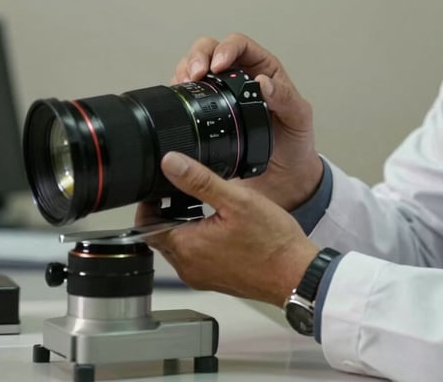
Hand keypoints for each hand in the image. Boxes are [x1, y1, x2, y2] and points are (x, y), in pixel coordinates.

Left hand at [138, 152, 318, 305]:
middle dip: (167, 212)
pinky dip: (200, 239)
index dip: (149, 203)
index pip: (146, 225)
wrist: (296, 273)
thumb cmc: (272, 241)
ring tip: (205, 204)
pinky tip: (222, 226)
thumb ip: (199, 180)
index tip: (162, 186)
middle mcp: (188, 267)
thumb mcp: (236, 199)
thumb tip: (170, 163)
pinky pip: (196, 256)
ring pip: (179, 246)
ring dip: (184, 225)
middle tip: (184, 191)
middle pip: (161, 235)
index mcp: (186, 247)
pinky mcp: (216, 280)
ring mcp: (201, 276)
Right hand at [173, 33, 322, 209]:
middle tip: (195, 74)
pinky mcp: (207, 113)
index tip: (218, 65)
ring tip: (184, 83)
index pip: (240, 45)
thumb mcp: (298, 117)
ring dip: (185, 69)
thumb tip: (263, 82)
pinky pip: (188, 93)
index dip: (226, 48)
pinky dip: (180, 91)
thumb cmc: (295, 142)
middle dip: (199, 56)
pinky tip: (180, 98)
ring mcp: (221, 94)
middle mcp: (240, 76)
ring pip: (195, 67)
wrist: (283, 177)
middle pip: (211, 49)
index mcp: (263, 69)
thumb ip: (284, 97)